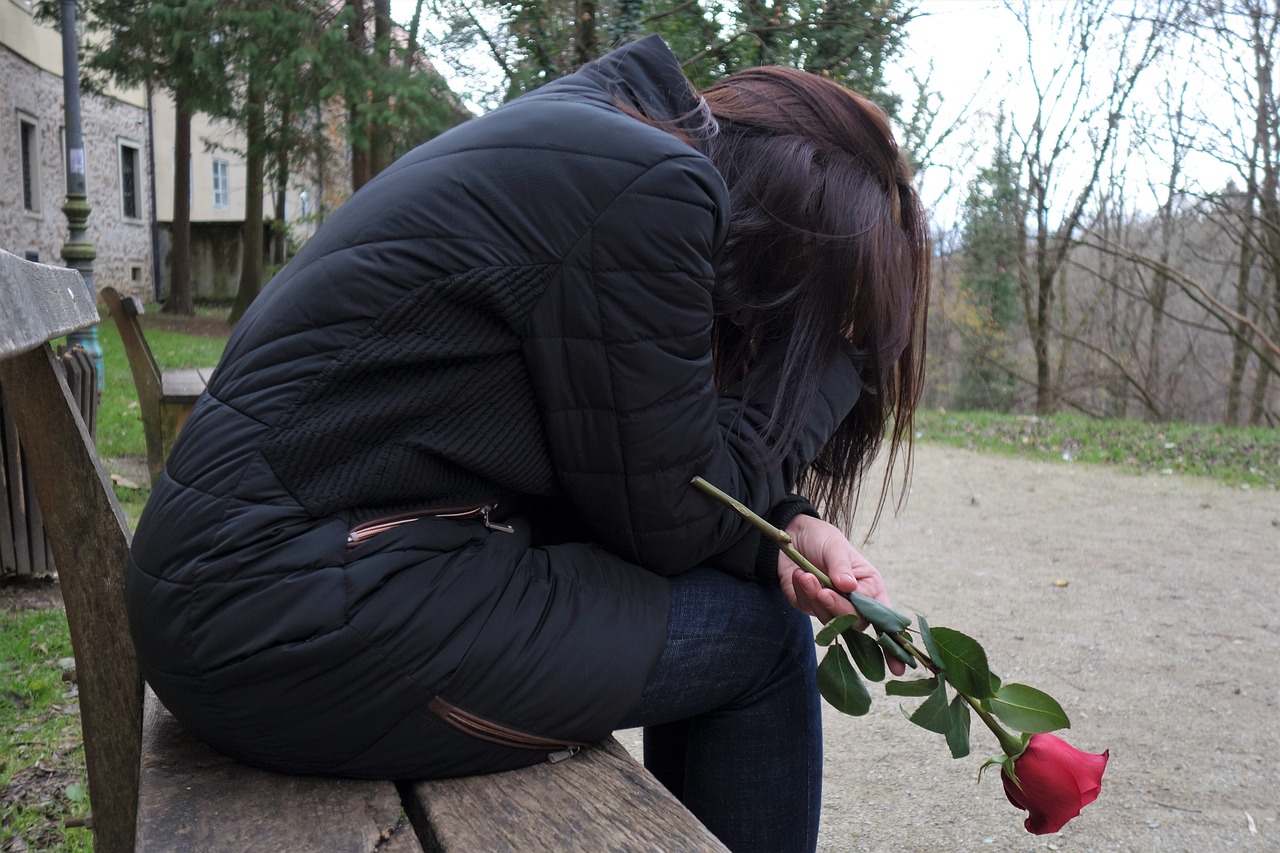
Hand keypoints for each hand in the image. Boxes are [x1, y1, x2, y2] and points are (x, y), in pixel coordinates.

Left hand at [777, 514, 906, 675]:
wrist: (792, 536)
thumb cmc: (823, 540)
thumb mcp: (835, 546)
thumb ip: (841, 565)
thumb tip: (847, 585)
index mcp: (871, 588)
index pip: (884, 620)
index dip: (892, 645)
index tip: (898, 668)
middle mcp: (854, 602)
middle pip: (854, 623)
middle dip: (839, 609)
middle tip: (824, 590)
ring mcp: (831, 608)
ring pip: (829, 620)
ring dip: (816, 598)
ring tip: (806, 575)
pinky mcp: (809, 607)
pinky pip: (808, 609)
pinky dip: (803, 592)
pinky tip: (800, 575)